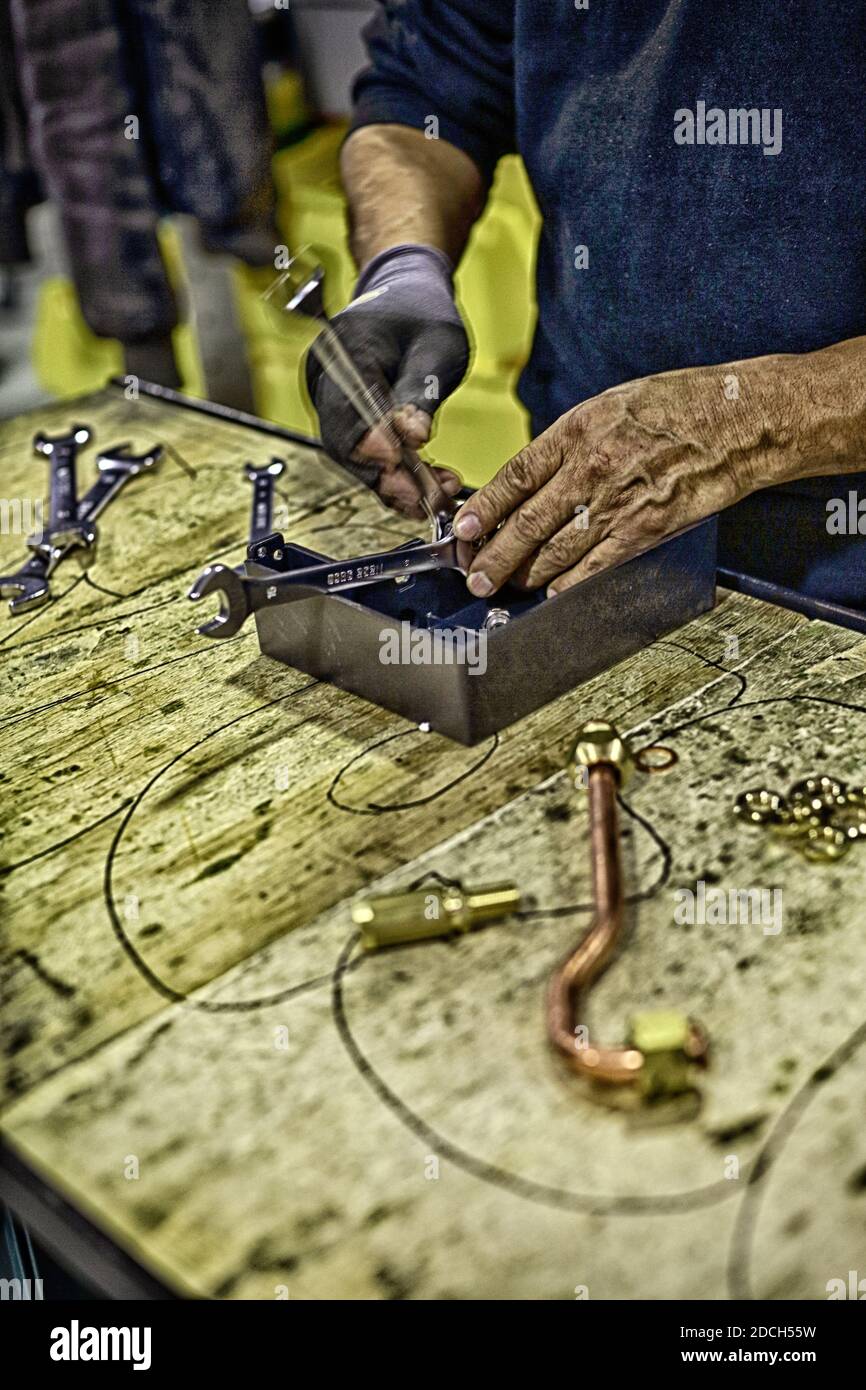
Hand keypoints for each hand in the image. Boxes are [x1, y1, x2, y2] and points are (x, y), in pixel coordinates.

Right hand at [306, 244, 468, 516]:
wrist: (407, 295)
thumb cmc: (424, 314)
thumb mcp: (437, 347)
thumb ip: (421, 393)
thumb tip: (414, 439)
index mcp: (346, 347)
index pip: (351, 404)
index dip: (372, 442)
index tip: (399, 465)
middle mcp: (328, 376)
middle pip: (343, 440)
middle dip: (383, 477)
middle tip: (424, 499)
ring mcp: (330, 398)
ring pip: (350, 455)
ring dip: (390, 483)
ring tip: (432, 498)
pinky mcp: (343, 417)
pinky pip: (359, 453)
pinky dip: (389, 474)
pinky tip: (421, 488)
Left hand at [453, 362, 783, 595]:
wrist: (737, 422)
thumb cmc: (678, 407)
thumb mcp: (613, 405)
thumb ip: (572, 442)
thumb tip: (534, 479)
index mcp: (580, 430)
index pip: (518, 474)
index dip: (487, 506)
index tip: (464, 528)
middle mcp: (592, 466)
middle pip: (529, 520)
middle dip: (495, 553)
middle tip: (474, 574)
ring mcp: (618, 500)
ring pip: (557, 548)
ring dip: (525, 573)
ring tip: (503, 587)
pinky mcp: (645, 528)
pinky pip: (598, 564)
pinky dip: (570, 583)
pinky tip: (551, 594)